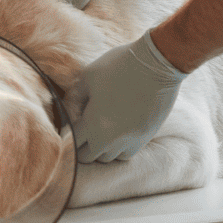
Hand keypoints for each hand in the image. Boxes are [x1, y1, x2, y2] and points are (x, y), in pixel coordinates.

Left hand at [70, 30, 186, 162]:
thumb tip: (69, 110)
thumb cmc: (119, 66)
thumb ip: (75, 96)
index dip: (67, 134)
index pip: (72, 142)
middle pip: (88, 156)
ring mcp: (130, 140)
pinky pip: (126, 153)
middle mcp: (112, 139)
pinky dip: (118, 148)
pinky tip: (117, 132)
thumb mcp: (88, 76)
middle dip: (81, 145)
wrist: (156, 65)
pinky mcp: (145, 138)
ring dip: (100, 148)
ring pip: (108, 157)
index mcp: (94, 123)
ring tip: (99, 130)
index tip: (67, 125)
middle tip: (81, 129)